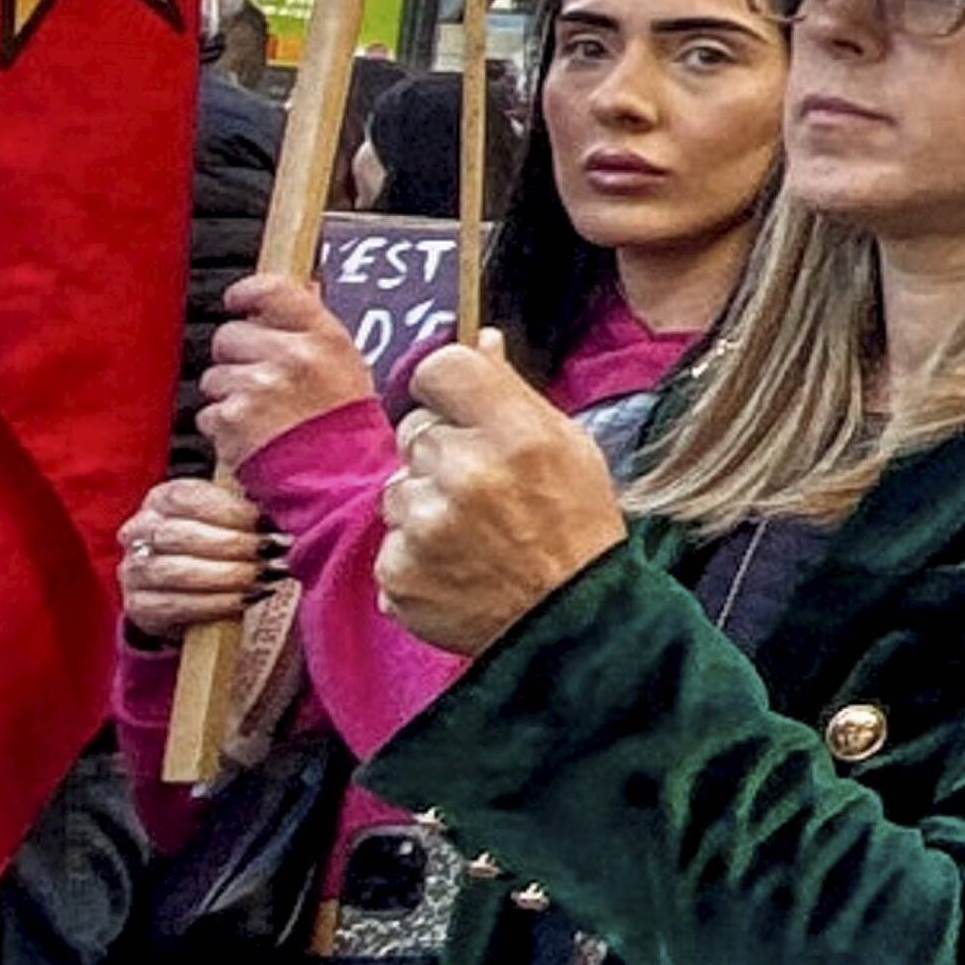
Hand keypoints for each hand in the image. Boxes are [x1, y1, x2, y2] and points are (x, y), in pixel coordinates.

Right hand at [117, 473, 270, 641]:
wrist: (186, 590)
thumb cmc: (215, 543)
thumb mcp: (227, 516)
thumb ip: (244, 506)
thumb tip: (273, 512)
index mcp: (161, 499)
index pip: (185, 496)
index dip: (227, 509)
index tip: (264, 520)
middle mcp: (139, 531)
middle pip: (180, 535)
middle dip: (232, 544)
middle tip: (272, 551)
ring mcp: (133, 570)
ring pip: (176, 571)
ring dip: (227, 575)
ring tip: (264, 576)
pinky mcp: (139, 606)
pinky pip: (177, 605)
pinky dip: (216, 603)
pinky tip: (246, 599)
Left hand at [204, 260, 383, 473]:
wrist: (340, 482)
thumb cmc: (345, 428)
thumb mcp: (344, 364)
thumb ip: (312, 328)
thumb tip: (293, 292)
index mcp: (323, 338)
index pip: (273, 289)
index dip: (247, 294)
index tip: (238, 302)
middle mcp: (291, 356)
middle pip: (230, 334)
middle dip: (236, 357)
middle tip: (259, 380)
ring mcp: (259, 388)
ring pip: (214, 376)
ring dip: (228, 394)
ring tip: (260, 414)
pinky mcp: (232, 420)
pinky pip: (208, 413)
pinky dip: (222, 427)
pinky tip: (251, 436)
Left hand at [374, 340, 626, 657]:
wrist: (569, 624)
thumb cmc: (575, 529)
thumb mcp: (568, 446)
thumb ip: (514, 392)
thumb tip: (482, 339)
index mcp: (514, 432)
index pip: (440, 368)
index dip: (445, 386)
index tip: (456, 407)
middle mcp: (465, 472)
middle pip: (414, 430)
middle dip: (439, 452)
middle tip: (480, 487)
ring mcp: (426, 526)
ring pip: (395, 488)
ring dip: (423, 504)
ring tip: (470, 534)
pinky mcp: (398, 573)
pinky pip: (389, 543)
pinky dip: (414, 556)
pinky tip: (456, 567)